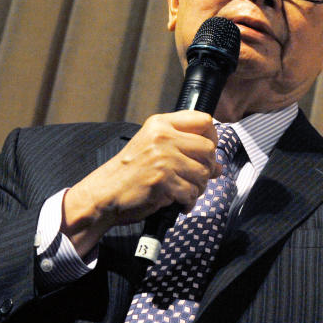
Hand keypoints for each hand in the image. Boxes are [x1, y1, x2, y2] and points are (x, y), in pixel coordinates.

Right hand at [61, 111, 220, 256]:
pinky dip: (188, 201)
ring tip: (183, 190)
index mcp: (160, 124)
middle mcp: (162, 137)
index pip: (204, 121)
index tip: (206, 152)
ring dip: (198, 188)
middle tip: (194, 179)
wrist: (104, 193)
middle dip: (207, 168)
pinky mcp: (163, 180)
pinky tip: (178, 201)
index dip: (212, 138)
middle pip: (208, 149)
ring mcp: (163, 158)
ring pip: (204, 173)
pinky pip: (192, 192)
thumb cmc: (130, 173)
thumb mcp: (154, 148)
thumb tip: (218, 166)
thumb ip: (185, 150)